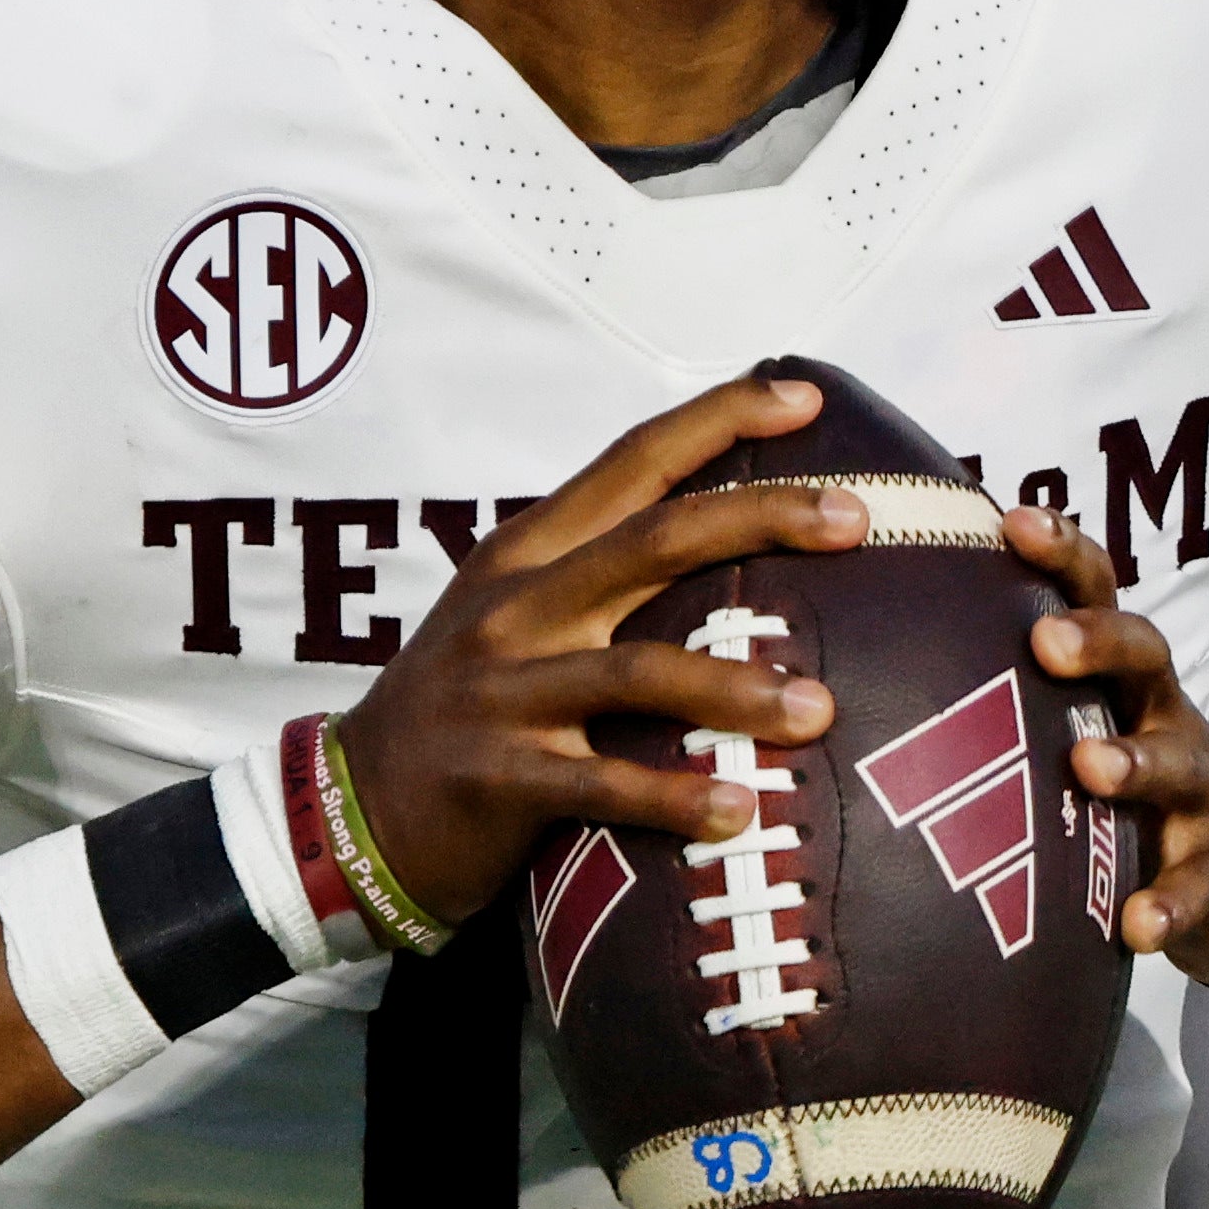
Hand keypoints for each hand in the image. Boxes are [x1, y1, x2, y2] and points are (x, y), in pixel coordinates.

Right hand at [328, 374, 857, 930]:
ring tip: (820, 710)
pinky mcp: (503, 779)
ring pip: (639, 671)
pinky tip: (743, 813)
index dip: (717, 420)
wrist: (353, 810)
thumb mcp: (510, 614)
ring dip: (739, 688)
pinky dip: (677, 798)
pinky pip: (605, 786)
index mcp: (526, 554)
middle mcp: (518, 608)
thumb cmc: (460, 708)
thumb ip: (594, 572)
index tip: (803, 395)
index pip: (631, 462)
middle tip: (856, 519)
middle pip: (656, 541)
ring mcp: (506, 691)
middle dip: (762, 517)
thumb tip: (722, 540)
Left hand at [1008, 504, 1208, 986]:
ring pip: (1173, 763)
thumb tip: (865, 668)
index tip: (1011, 521)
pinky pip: (1196, 886)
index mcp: (1120, 679)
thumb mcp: (1087, 730)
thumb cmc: (1138, 788)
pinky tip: (1138, 926)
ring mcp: (1201, 792)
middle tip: (1043, 641)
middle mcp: (1164, 717)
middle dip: (1096, 642)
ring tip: (1091, 769)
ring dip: (1132, 762)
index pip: (1096, 596)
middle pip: (1144, 656)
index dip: (1061, 554)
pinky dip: (1169, 904)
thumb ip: (1009, 699)